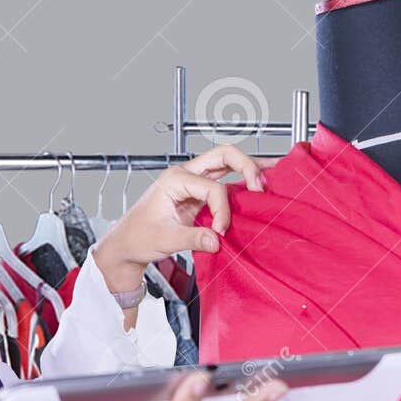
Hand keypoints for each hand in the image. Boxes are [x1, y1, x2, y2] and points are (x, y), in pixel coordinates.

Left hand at [92, 144, 280, 293]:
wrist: (125, 246)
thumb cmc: (137, 237)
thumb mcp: (164, 239)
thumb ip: (192, 238)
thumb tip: (216, 241)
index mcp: (175, 179)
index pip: (212, 188)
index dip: (222, 210)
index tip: (220, 232)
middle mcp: (186, 175)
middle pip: (224, 155)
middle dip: (246, 166)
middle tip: (261, 186)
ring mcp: (194, 183)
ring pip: (227, 164)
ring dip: (249, 169)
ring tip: (274, 173)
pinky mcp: (199, 196)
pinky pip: (226, 182)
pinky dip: (244, 182)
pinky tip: (260, 185)